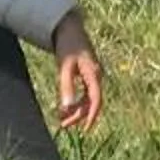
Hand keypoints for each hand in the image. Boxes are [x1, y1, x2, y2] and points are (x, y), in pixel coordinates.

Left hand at [51, 11, 106, 130]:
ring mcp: (93, 75)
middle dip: (79, 115)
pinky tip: (67, 106)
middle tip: (63, 125)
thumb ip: (66, 87)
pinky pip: (86, 92)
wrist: (70, 29)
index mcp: (94, 74)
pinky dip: (77, 101)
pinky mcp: (88, 73)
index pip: (96, 100)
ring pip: (89, 98)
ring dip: (78, 110)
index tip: (85, 130)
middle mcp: (97, 76)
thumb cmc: (67, 47)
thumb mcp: (64, 67)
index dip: (92, 116)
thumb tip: (66, 109)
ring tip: (63, 118)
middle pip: (92, 101)